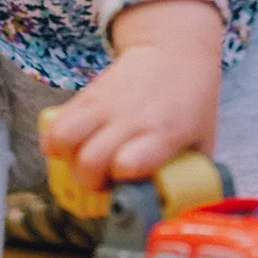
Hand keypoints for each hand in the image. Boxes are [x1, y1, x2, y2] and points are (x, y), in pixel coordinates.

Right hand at [43, 0, 223, 191]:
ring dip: (68, 160)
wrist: (174, 50)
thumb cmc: (191, 101)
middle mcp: (131, 119)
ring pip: (64, 139)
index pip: (129, 162)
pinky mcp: (88, 95)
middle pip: (90, 161)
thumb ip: (192, 175)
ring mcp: (106, 105)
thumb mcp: (203, 139)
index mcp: (164, 132)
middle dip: (90, 182)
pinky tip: (71, 147)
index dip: (122, 179)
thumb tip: (177, 208)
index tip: (129, 184)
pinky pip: (55, 123)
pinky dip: (54, 141)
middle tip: (104, 182)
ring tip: (84, 162)